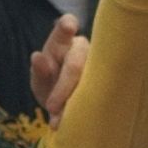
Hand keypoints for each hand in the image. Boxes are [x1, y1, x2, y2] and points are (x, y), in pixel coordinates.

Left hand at [29, 13, 88, 127]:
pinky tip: (73, 121)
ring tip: (58, 120)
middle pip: (75, 65)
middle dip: (62, 88)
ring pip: (90, 83)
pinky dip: (84, 112)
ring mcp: (99, 65)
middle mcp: (83, 49)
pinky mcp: (109, 83)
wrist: (64, 106)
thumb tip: (37, 57)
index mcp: (62, 42)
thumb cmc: (50, 85)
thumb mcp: (40, 81)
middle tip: (51, 108)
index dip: (67, 26)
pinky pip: (99, 97)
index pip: (65, 28)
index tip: (69, 27)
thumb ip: (39, 72)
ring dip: (73, 103)